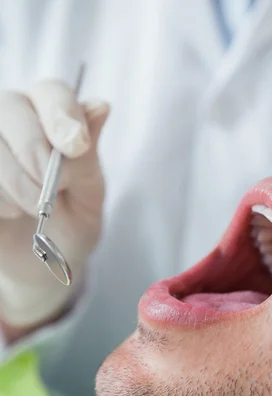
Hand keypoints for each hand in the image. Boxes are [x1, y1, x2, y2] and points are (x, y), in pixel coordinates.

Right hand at [0, 78, 108, 328]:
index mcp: (51, 117)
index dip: (62, 114)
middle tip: (51, 189)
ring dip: (14, 181)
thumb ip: (87, 158)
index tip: (76, 145)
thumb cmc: (70, 224)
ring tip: (31, 209)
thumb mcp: (89, 197)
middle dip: (33, 148)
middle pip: (10, 105)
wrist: (40, 264)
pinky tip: (8, 212)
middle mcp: (13, 118)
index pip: (52, 92)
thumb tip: (99, 106)